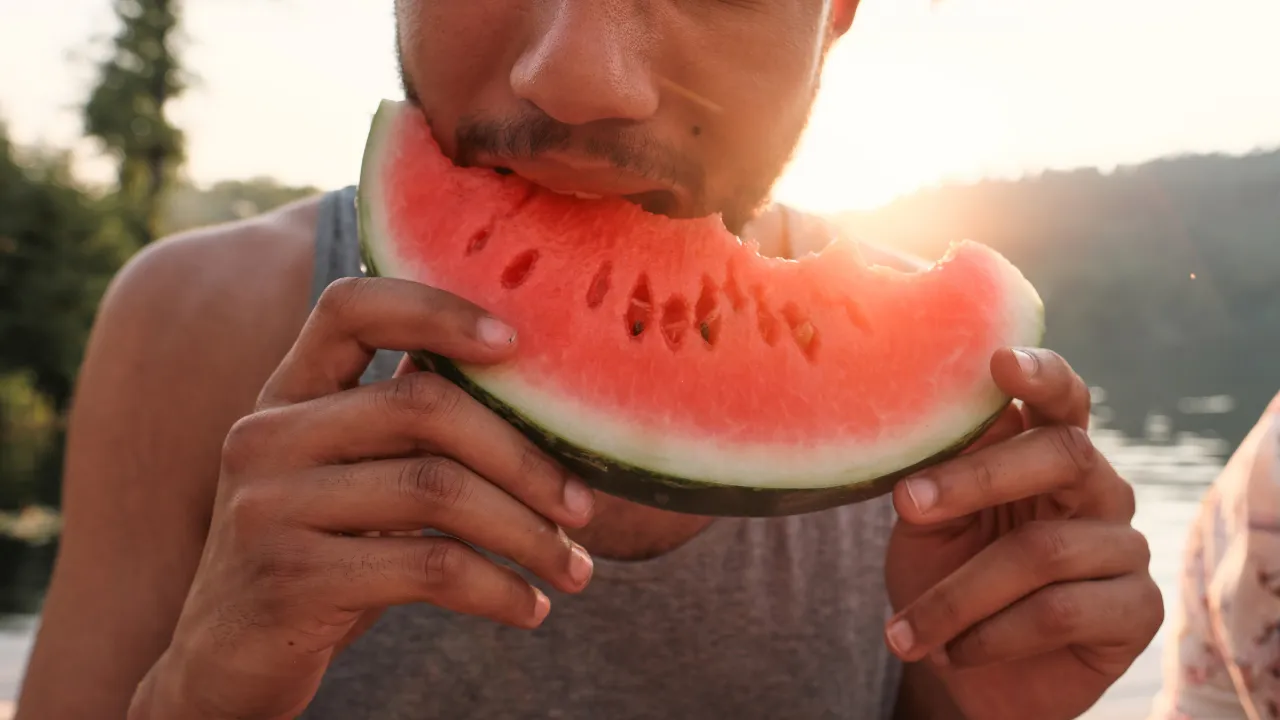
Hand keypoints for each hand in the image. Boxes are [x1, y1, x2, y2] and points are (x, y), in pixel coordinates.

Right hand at [129, 277, 597, 719]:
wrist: (226, 665)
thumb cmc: (318, 556)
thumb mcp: (347, 479)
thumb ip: (404, 427)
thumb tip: (530, 385)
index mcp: (286, 393)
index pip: (351, 307)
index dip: (437, 309)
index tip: (516, 342)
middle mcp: (266, 435)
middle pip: (424, 406)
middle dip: (524, 458)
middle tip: (584, 507)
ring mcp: (269, 505)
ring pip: (438, 490)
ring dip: (527, 534)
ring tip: (574, 570)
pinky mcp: (290, 577)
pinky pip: (428, 566)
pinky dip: (497, 589)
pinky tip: (528, 608)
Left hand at [883, 348, 1163, 719]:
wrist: (962, 674)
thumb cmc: (942, 580)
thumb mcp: (926, 524)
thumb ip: (937, 473)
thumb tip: (937, 422)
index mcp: (1048, 452)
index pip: (1062, 397)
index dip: (1041, 374)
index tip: (1000, 362)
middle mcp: (1097, 487)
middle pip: (1062, 454)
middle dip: (977, 477)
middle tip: (907, 504)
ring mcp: (1124, 546)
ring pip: (1043, 550)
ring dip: (958, 595)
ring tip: (907, 631)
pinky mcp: (1137, 609)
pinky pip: (1062, 611)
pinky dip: (994, 633)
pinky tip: (959, 652)